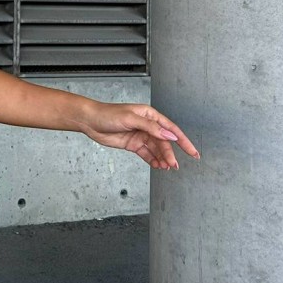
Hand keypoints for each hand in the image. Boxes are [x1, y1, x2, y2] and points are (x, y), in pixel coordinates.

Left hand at [78, 102, 199, 169]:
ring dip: (162, 158)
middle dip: (170, 154)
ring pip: (156, 149)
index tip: (193, 152)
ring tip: (166, 168)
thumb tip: (169, 136)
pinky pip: (147, 154)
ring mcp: (140, 135)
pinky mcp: (133, 144)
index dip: (183, 141)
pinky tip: (158, 166)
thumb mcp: (130, 119)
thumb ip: (151, 128)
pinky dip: (153, 160)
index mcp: (150, 115)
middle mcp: (147, 125)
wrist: (90, 121)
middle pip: (163, 142)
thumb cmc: (108, 114)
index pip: (171, 129)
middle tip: (174, 165)